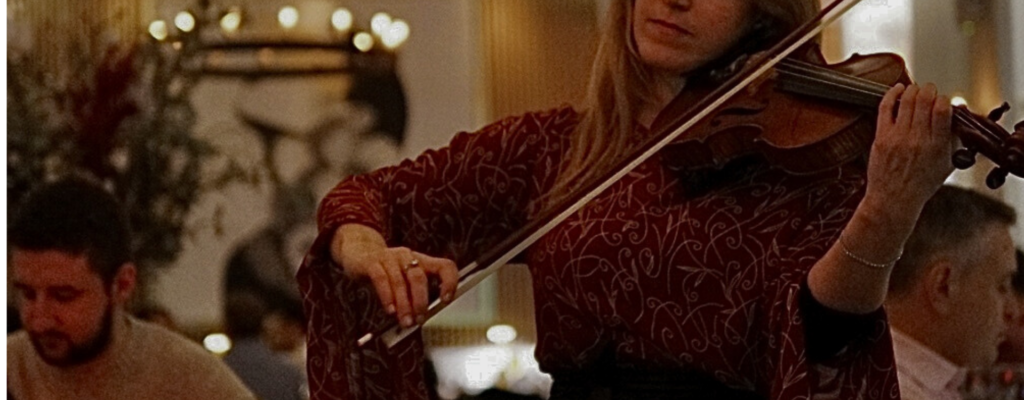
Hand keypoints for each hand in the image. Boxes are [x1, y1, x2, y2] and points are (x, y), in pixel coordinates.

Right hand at [330, 224, 458, 327]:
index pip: (445, 266)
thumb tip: (419, 319)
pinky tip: (390, 310)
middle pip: (419, 277)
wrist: (358, 252)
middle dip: (420, 301)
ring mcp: (389, 258)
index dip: (449, 282)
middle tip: (419, 319)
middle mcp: (407, 256)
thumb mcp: (403, 279)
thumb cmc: (385, 271)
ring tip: (405, 321)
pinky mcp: (372, 262)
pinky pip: (381, 279)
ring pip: (400, 281)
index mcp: (421, 261)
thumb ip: (411, 296)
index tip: (446, 300)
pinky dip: (387, 296)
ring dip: (404, 305)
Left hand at [864, 83, 955, 221]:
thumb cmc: (921, 184)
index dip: (944, 99)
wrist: (893, 200)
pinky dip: (891, 94)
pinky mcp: (881, 137)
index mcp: (937, 146)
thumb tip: (959, 113)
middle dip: (929, 90)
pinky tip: (897, 88)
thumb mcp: (947, 164)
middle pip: (924, 100)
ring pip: (906, 101)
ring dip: (912, 89)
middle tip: (929, 90)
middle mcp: (918, 139)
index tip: (943, 100)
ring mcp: (898, 137)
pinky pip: (885, 108)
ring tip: (915, 89)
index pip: (943, 110)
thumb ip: (955, 138)